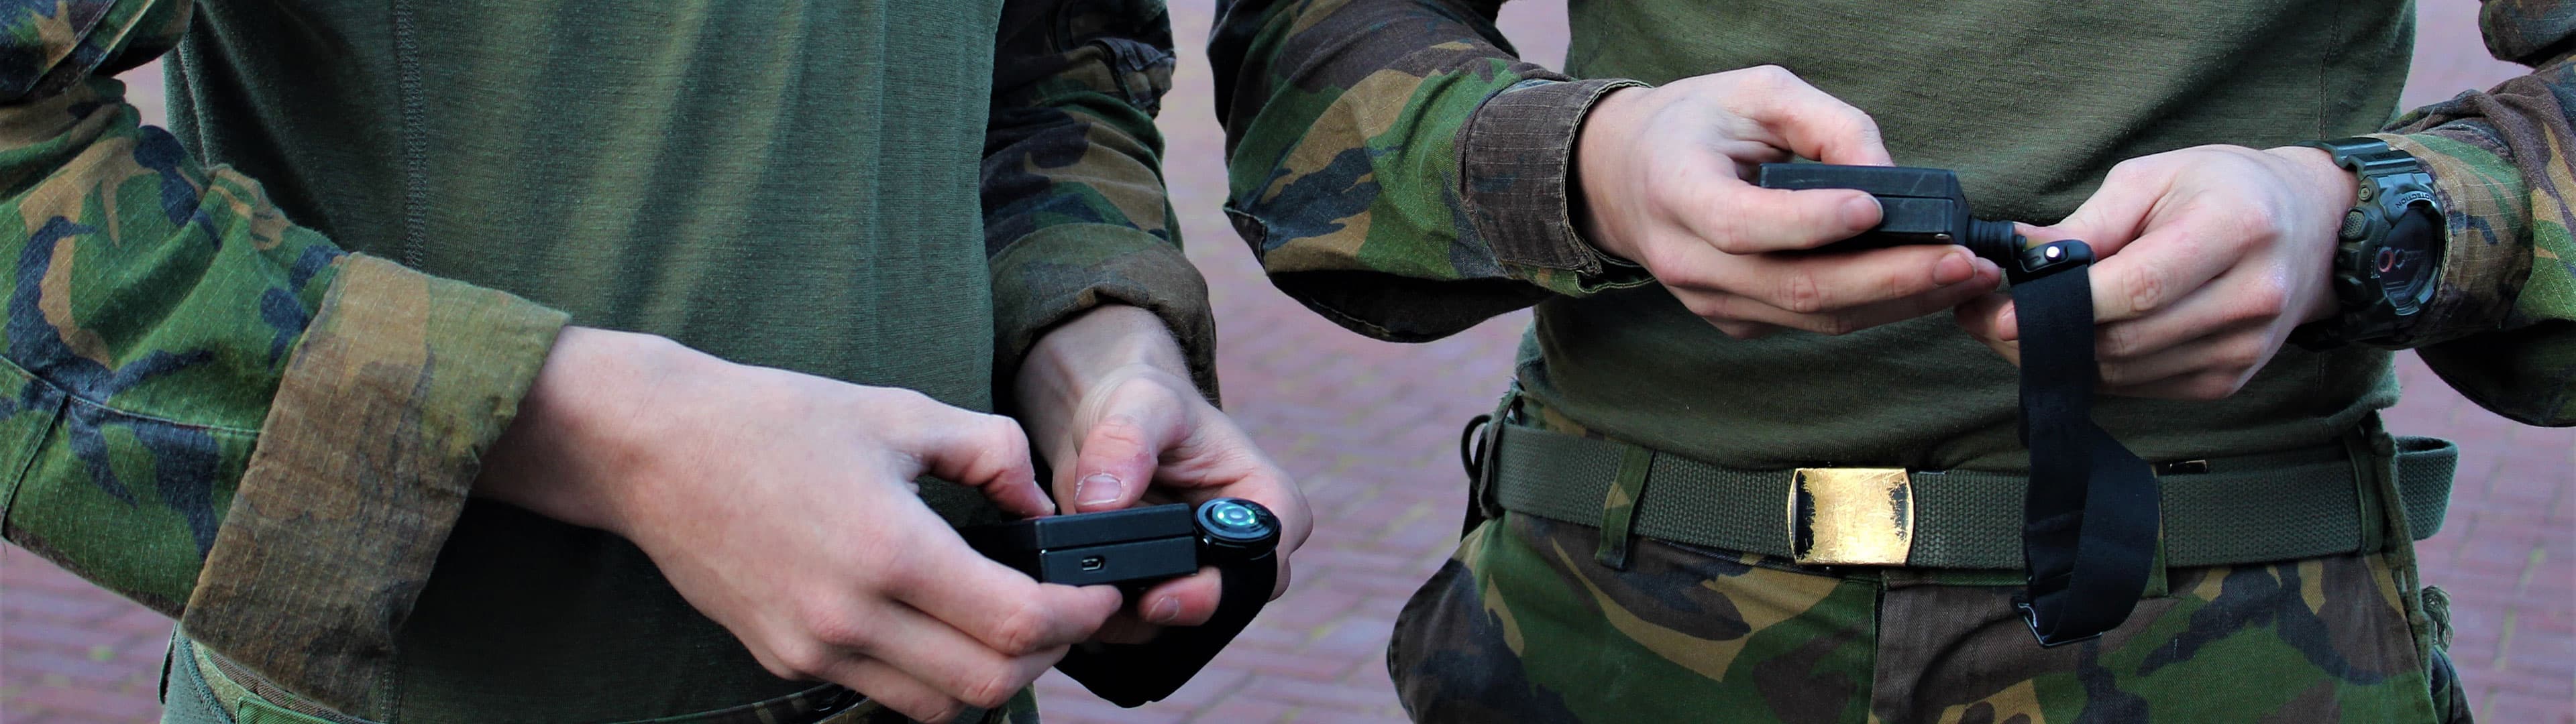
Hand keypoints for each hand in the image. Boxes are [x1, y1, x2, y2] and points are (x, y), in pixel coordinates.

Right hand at [476, 327, 1121, 722]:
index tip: (1098, 592)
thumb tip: (1039, 504)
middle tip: (1063, 609)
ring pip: (940, 708)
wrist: (657, 449)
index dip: (1079, 615)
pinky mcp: (786, 660)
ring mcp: (815, 649)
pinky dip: (930, 678)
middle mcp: (852, 617)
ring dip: (990, 677)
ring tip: (1005, 623)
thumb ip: (991, 454)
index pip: (1019, 622)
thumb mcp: (900, 411)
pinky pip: (883, 695)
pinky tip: (939, 627)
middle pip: (991, 684)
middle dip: (1048, 652)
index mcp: (891, 551)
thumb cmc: (778, 420)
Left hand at [1015, 306, 1311, 642]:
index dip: (1219, 588)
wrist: (1105, 421)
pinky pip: (1140, 629)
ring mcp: (1203, 577)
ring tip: (1078, 590)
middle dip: (1167, 612)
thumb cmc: (1142, 403)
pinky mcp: (1160, 594)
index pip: (1266, 561)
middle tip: (1108, 604)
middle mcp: (1243, 550)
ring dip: (1128, 621)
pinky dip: (1105, 620)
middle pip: (1226, 608)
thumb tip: (1103, 502)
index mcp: (1265, 501)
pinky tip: (1072, 595)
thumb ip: (1126, 443)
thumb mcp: (1139, 403)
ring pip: (1178, 629)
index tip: (1160, 598)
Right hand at [1573, 65, 2003, 337]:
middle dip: (1891, 280)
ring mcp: (1710, 301)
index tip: (1877, 207)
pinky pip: (1812, 323)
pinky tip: (1922, 286)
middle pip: (1797, 288)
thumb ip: (1827, 123)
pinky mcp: (1735, 320)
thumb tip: (1890, 175)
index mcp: (1677, 192)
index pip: (1743, 225)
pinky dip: (1874, 308)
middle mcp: (1688, 261)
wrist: (1625, 178)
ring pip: (1815, 318)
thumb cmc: (1696, 125)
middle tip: (1962, 262)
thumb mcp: (1757, 91)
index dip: (1810, 224)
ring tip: (1966, 278)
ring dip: (1899, 303)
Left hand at [1955, 145, 2354, 398]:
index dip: (2066, 307)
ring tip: (2023, 329)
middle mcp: (2251, 296)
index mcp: (2235, 230)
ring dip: (2065, 358)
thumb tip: (2019, 254)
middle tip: (1992, 321)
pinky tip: (2077, 341)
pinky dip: (2100, 369)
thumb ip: (2087, 223)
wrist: (2310, 226)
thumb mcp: (2154, 178)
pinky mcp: (2231, 378)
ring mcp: (2245, 347)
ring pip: (2128, 372)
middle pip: (2127, 339)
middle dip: (2048, 336)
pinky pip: (2144, 386)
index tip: (2003, 314)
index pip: (2140, 287)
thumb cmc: (2224, 188)